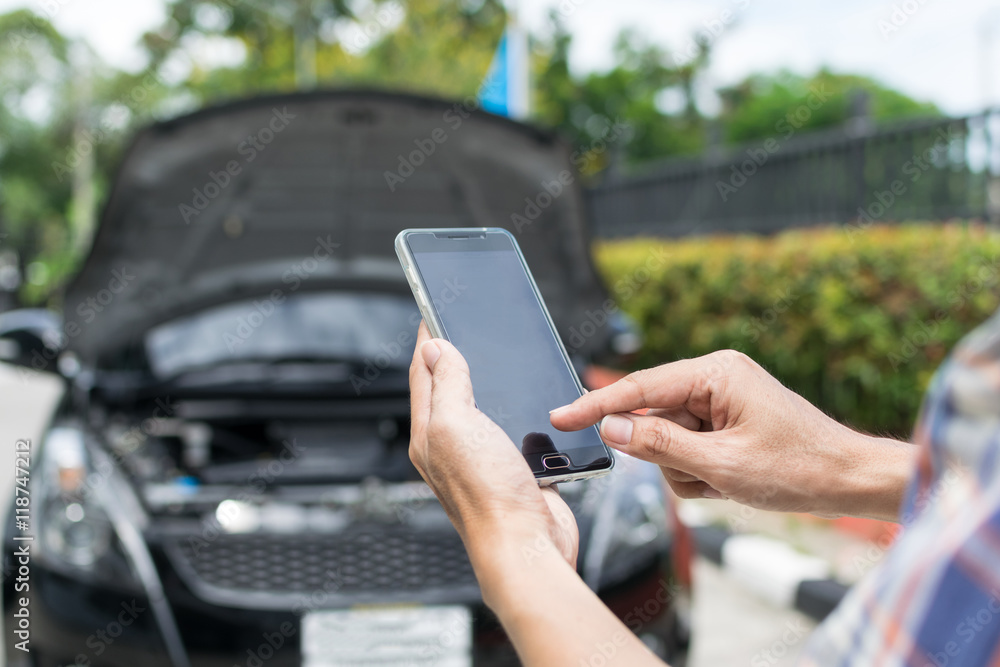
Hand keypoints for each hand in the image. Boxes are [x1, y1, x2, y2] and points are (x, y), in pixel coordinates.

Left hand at [408, 322, 578, 580]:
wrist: (527, 548)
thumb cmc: (488, 496)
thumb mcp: (457, 425)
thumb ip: (446, 384)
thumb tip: (435, 347)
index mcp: (430, 433)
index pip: (423, 374)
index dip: (428, 339)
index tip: (432, 310)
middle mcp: (452, 446)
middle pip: (449, 390)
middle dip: (455, 357)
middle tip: (460, 327)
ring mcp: (483, 459)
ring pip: (483, 409)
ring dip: (487, 383)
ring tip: (489, 358)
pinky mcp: (514, 469)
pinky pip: (511, 430)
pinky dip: (517, 411)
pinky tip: (526, 403)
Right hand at [550, 350, 915, 520]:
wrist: (849, 481)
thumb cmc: (799, 468)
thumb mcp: (722, 464)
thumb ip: (659, 445)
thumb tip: (611, 428)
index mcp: (715, 373)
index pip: (639, 389)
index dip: (596, 407)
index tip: (560, 418)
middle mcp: (715, 377)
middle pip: (653, 419)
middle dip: (670, 457)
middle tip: (706, 476)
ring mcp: (721, 399)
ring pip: (667, 441)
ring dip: (689, 471)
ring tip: (728, 481)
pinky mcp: (725, 420)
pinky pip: (687, 449)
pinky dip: (701, 472)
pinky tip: (732, 480)